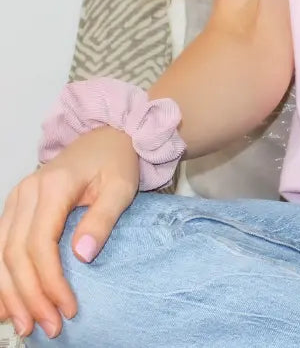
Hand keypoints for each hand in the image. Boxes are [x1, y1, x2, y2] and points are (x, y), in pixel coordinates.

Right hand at [0, 126, 138, 338]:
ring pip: (0, 254)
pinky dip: (1, 278)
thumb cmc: (117, 161)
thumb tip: (81, 255)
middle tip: (47, 327)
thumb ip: (103, 219)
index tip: (67, 308)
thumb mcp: (122, 187)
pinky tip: (5, 305)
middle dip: (29, 295)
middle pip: (15, 254)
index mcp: (52, 187)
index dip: (50, 281)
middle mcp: (26, 193)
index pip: (40, 244)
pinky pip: (0, 247)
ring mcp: (16, 200)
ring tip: (25, 326)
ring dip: (10, 293)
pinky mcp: (15, 208)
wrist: (108, 137)